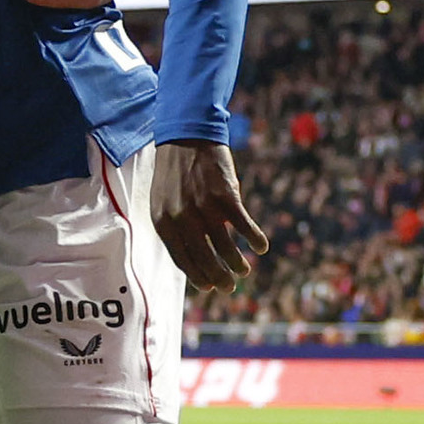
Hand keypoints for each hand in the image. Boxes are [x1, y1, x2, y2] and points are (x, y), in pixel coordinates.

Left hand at [152, 139, 268, 290]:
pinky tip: (261, 248)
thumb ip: (175, 226)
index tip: (208, 288)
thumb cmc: (175, 171)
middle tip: (229, 287)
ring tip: (244, 271)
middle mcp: (180, 218)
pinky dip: (255, 239)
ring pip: (224, 247)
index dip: (196, 276)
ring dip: (236, 264)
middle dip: (218, 277)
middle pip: (203, 259)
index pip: (181, 259)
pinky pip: (243, 226)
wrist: (186, 135)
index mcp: (162, 221)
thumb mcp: (164, 200)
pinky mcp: (225, 196)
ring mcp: (203, 208)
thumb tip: (194, 254)